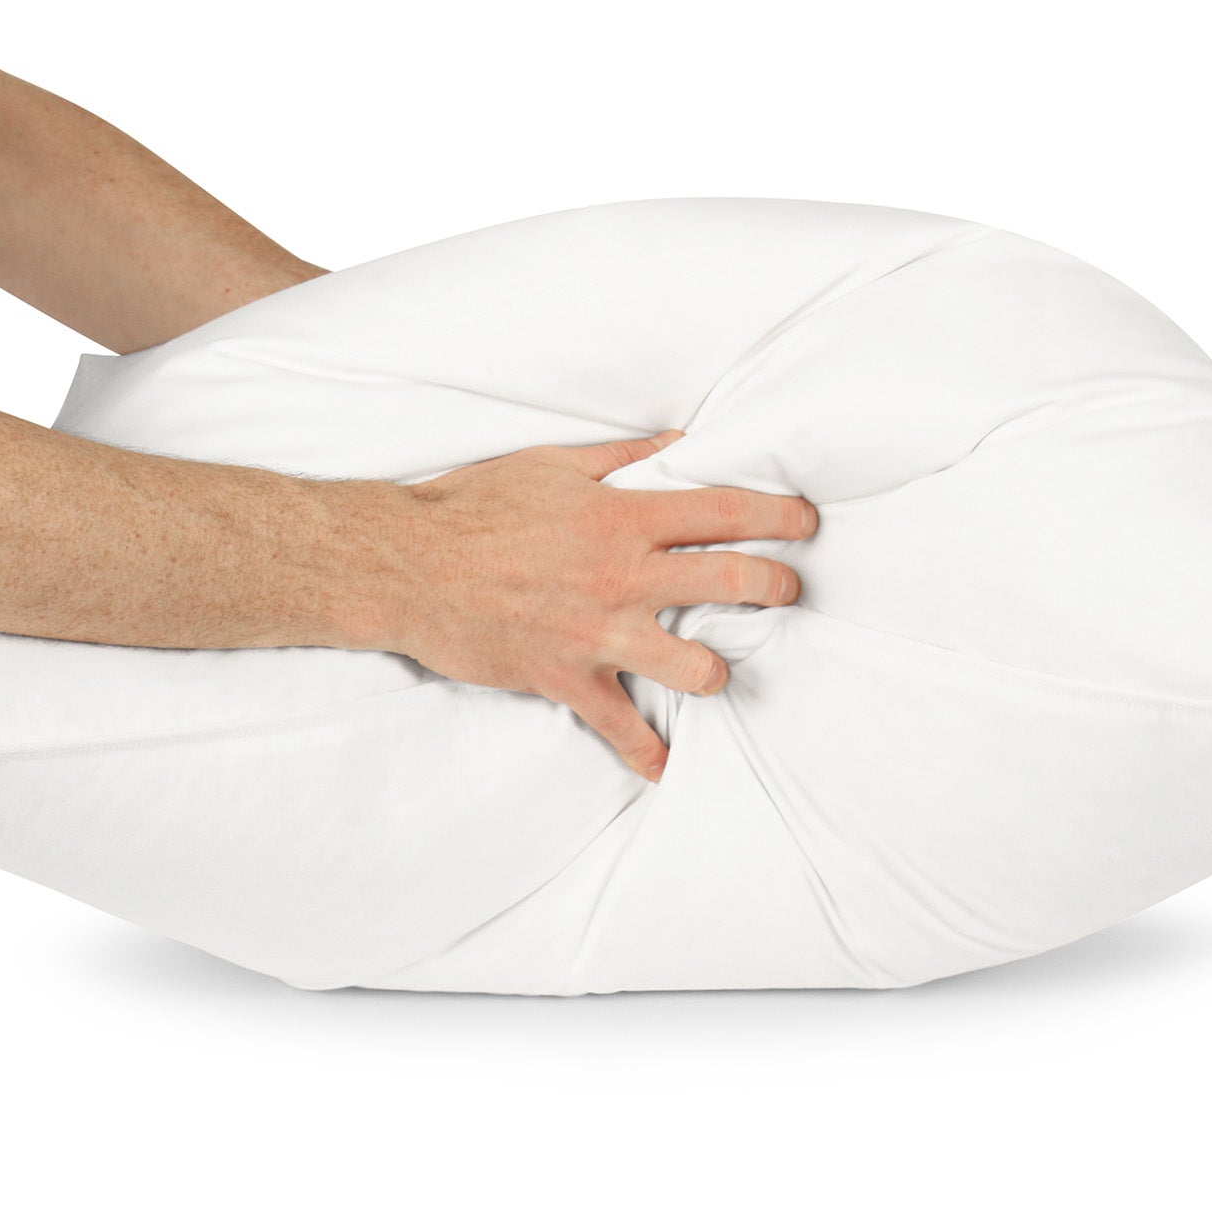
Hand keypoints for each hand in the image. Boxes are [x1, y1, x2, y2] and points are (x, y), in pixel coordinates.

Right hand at [386, 430, 816, 781]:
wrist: (406, 566)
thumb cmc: (473, 506)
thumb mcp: (551, 465)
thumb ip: (621, 458)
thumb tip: (677, 443)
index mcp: (621, 516)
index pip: (724, 511)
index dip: (778, 516)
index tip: (805, 523)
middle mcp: (621, 576)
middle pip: (730, 582)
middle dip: (774, 589)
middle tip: (785, 593)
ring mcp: (596, 632)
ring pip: (693, 666)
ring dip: (718, 672)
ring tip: (718, 669)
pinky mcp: (565, 677)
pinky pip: (620, 727)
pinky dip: (646, 754)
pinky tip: (666, 768)